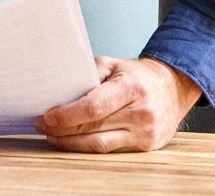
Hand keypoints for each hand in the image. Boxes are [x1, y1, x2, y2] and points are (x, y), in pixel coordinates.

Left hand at [34, 56, 203, 152]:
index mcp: (132, 88)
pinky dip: (88, 146)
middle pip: (93, 128)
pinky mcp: (146, 145)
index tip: (46, 116)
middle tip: (41, 125)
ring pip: (99, 145)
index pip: (94, 107)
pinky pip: (110, 150)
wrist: (173, 88)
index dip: (67, 115)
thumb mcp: (113, 64)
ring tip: (52, 136)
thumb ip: (87, 75)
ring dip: (71, 143)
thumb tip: (57, 90)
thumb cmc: (137, 75)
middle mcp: (141, 112)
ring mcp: (145, 132)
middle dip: (62, 129)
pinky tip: (73, 141)